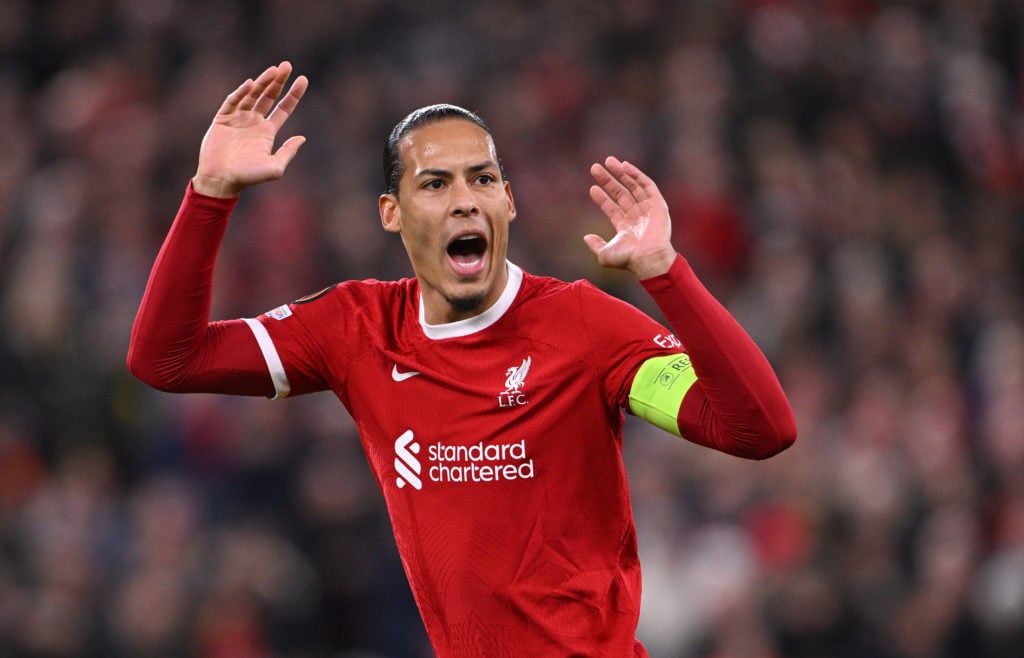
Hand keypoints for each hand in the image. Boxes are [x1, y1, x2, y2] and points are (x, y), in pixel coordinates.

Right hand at [192, 61, 307, 197]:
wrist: (221, 180)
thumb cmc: (249, 177)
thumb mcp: (275, 167)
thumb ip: (288, 152)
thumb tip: (302, 138)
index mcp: (267, 132)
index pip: (284, 108)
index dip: (294, 94)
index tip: (303, 79)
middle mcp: (253, 122)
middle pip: (269, 96)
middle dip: (278, 81)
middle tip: (287, 65)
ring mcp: (238, 119)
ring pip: (252, 95)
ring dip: (263, 82)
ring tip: (274, 70)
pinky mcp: (222, 119)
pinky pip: (233, 101)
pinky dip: (241, 92)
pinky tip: (251, 84)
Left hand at [584, 156, 675, 279]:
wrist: (648, 258)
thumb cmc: (628, 259)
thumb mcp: (605, 255)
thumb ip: (595, 245)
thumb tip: (586, 237)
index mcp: (626, 227)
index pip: (612, 208)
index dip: (602, 198)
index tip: (592, 188)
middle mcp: (637, 216)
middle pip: (621, 193)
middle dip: (608, 180)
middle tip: (595, 167)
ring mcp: (648, 210)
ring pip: (633, 186)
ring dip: (621, 173)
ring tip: (608, 161)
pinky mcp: (658, 204)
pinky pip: (647, 185)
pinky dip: (636, 174)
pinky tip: (624, 166)